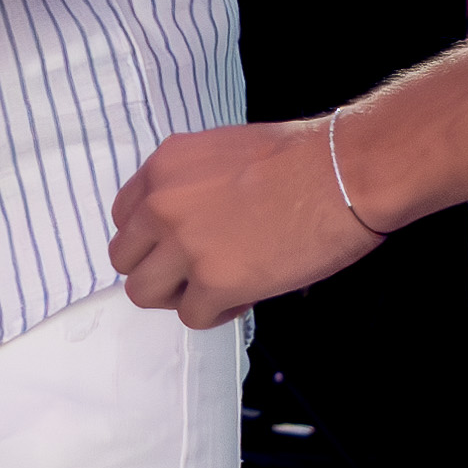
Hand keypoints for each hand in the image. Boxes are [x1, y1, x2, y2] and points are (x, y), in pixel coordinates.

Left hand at [109, 119, 383, 326]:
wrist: (343, 173)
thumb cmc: (302, 157)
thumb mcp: (223, 151)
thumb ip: (191, 183)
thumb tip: (187, 219)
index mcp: (163, 166)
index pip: (124, 217)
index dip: (151, 238)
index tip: (177, 245)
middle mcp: (161, 204)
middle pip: (125, 259)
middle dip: (160, 270)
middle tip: (197, 272)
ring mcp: (183, 245)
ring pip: (144, 293)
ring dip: (180, 295)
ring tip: (220, 286)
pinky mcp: (212, 282)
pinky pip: (192, 316)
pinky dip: (218, 312)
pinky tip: (248, 294)